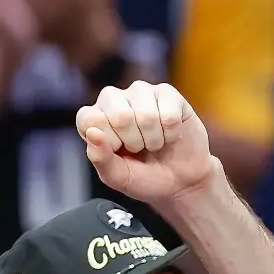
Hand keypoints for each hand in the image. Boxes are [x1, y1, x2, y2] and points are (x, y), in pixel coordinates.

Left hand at [77, 82, 219, 204]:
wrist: (183, 181)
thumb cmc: (145, 177)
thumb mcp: (118, 177)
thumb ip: (100, 159)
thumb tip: (93, 133)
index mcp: (93, 117)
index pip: (90, 119)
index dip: (111, 142)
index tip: (120, 151)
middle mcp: (113, 99)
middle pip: (120, 116)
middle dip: (136, 141)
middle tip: (140, 148)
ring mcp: (140, 92)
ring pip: (147, 115)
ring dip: (155, 138)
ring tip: (155, 143)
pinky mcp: (167, 92)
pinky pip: (170, 115)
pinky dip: (172, 134)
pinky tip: (170, 135)